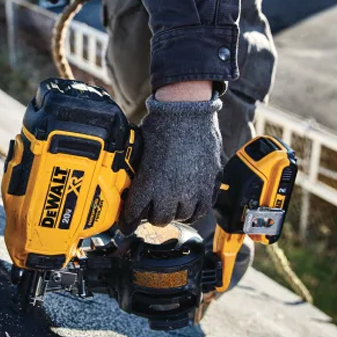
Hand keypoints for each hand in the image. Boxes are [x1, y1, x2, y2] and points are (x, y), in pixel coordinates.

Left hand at [121, 93, 222, 231]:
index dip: (127, 223)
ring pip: (182, 216)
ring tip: (171, 205)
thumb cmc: (161, 125)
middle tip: (151, 210)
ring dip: (175, 213)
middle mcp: (171, 190)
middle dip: (153, 216)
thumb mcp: (140, 150)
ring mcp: (193, 189)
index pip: (134, 214)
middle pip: (159, 220)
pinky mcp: (210, 183)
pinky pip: (203, 209)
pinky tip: (190, 205)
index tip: (125, 225)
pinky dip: (195, 210)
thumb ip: (137, 171)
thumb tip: (127, 180)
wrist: (188, 110)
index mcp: (149, 183)